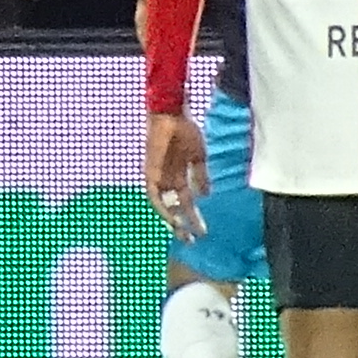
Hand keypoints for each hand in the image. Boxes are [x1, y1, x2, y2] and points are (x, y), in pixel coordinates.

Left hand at [149, 108, 207, 233]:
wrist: (172, 116)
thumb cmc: (186, 132)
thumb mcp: (198, 157)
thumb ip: (201, 176)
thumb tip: (206, 194)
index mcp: (179, 177)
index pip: (186, 203)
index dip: (194, 218)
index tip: (203, 232)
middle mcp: (167, 180)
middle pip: (174, 208)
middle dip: (183, 225)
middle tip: (192, 241)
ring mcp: (158, 176)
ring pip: (163, 205)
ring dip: (171, 219)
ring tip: (182, 233)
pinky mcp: (151, 171)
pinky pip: (153, 193)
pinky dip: (161, 205)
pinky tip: (170, 217)